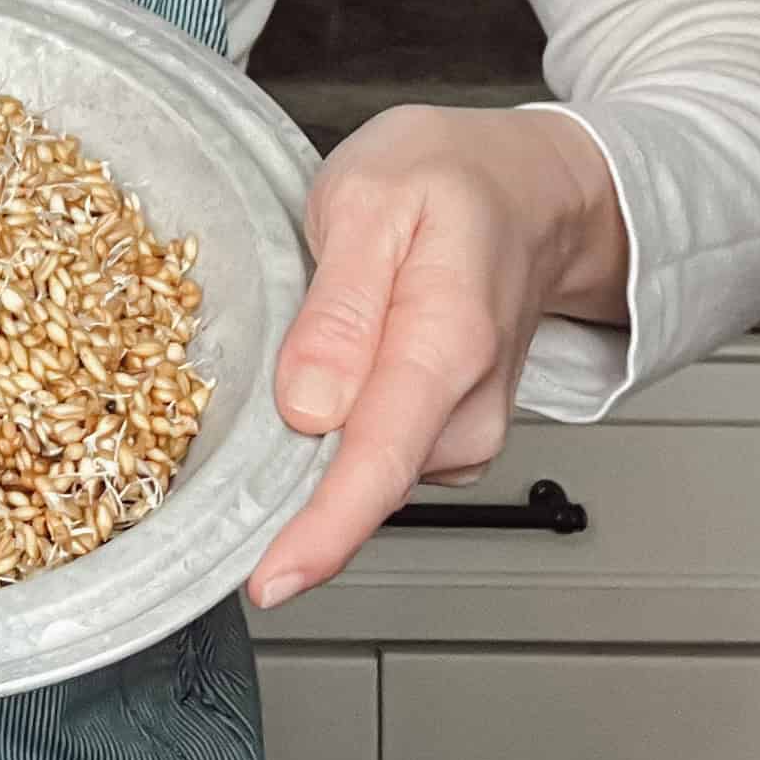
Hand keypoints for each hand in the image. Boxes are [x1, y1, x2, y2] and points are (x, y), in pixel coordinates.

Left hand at [246, 102, 627, 609]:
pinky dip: (334, 430)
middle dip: (289, 479)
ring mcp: (464, 427)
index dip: (321, 533)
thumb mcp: (372, 199)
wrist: (529, 188)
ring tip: (303, 339)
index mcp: (446, 341)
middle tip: (231, 405)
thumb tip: (307, 407)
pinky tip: (332, 368)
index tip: (270, 579)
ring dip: (309, 440)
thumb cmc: (450, 180)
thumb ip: (340, 306)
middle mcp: (467, 404)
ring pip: (362, 470)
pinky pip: (372, 454)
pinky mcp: (447, 435)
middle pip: (363, 481)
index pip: (380, 462)